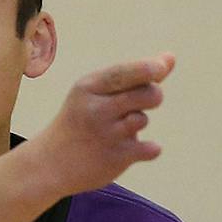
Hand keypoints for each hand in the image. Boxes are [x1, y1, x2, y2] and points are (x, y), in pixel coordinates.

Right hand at [28, 54, 174, 196]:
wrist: (50, 164)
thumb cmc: (80, 120)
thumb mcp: (95, 92)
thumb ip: (133, 76)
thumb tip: (171, 58)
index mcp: (88, 87)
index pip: (125, 73)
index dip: (149, 68)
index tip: (161, 69)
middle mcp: (96, 109)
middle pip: (147, 94)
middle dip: (153, 95)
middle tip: (139, 104)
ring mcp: (106, 135)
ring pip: (143, 120)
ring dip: (137, 124)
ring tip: (117, 130)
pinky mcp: (116, 158)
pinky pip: (151, 149)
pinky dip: (148, 149)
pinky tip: (129, 149)